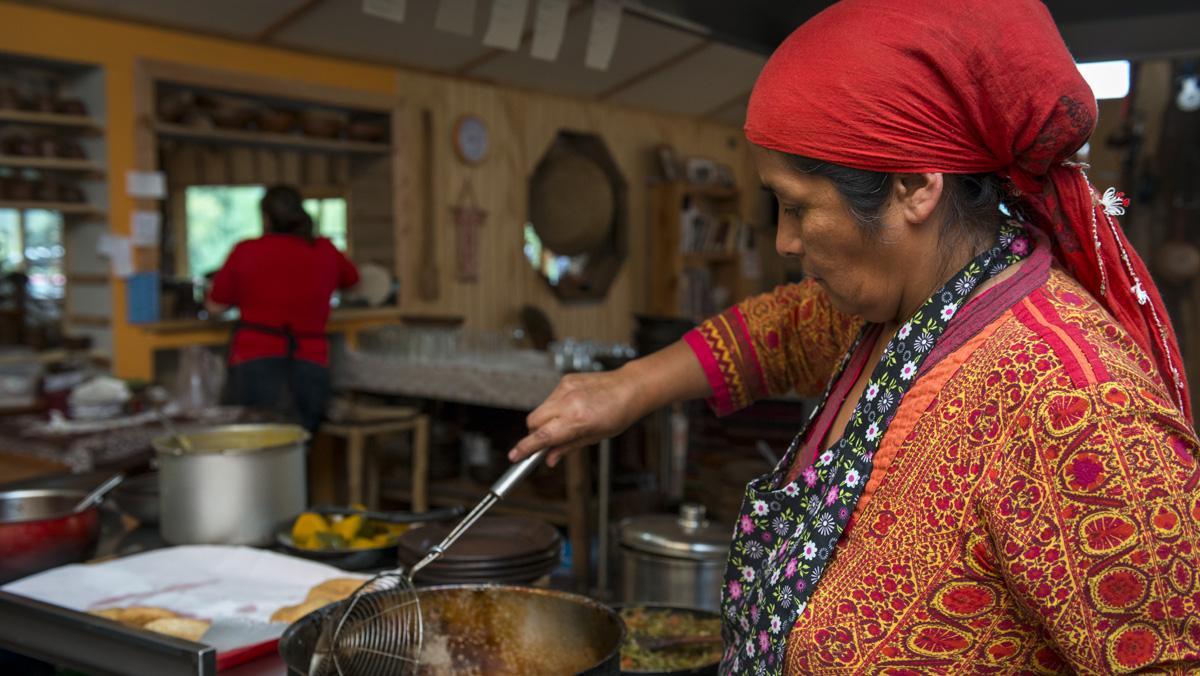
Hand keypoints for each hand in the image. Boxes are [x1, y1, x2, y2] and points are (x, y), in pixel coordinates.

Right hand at [509, 369, 641, 467]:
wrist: (630, 388)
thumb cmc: (618, 414)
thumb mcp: (595, 437)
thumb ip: (567, 447)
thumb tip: (549, 458)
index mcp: (578, 420)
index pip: (543, 436)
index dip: (525, 448)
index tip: (515, 456)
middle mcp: (568, 402)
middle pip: (533, 421)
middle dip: (535, 433)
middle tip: (547, 441)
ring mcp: (566, 388)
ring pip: (540, 409)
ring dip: (545, 420)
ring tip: (566, 422)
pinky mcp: (566, 379)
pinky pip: (550, 398)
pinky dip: (554, 407)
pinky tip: (571, 408)